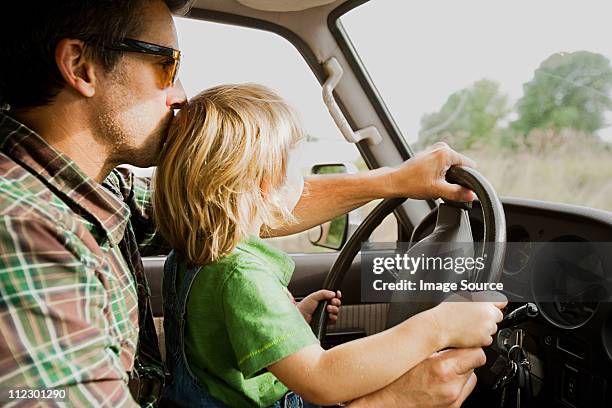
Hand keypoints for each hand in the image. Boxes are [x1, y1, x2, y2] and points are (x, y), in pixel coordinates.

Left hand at [297, 290, 341, 322]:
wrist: (300, 317)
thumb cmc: (304, 307)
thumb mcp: (313, 296)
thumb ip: (324, 293)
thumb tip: (333, 293)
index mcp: (322, 299)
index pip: (333, 296)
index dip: (337, 295)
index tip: (337, 294)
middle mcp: (325, 306)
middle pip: (337, 304)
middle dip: (336, 302)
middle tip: (332, 302)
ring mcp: (326, 314)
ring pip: (336, 312)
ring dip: (334, 309)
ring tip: (328, 309)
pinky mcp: (326, 322)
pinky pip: (334, 320)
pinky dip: (333, 317)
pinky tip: (329, 315)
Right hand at [349, 347, 485, 407]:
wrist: (385, 403)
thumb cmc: (394, 381)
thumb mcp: (416, 356)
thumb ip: (438, 348)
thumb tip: (452, 339)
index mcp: (443, 369)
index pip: (477, 353)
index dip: (470, 346)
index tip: (463, 344)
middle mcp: (452, 387)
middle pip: (475, 365)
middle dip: (464, 358)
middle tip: (449, 355)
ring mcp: (453, 400)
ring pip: (471, 378)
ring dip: (461, 372)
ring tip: (442, 369)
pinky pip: (462, 391)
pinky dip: (455, 385)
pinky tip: (439, 382)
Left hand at [385, 142, 476, 201]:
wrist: (394, 181)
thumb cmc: (412, 184)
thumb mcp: (438, 191)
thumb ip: (457, 193)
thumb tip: (472, 195)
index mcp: (445, 152)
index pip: (469, 165)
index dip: (467, 178)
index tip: (456, 186)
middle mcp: (441, 147)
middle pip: (460, 166)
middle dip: (455, 177)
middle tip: (441, 185)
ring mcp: (435, 149)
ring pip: (451, 166)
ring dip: (447, 176)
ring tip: (434, 182)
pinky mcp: (430, 154)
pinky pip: (443, 164)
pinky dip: (440, 173)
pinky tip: (430, 179)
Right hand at [431, 293, 506, 347]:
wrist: (441, 327)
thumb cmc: (446, 312)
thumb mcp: (461, 296)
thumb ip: (475, 298)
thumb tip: (480, 300)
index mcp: (484, 301)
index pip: (501, 301)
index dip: (497, 304)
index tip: (495, 306)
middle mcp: (488, 314)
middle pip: (498, 316)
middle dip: (490, 317)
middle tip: (477, 318)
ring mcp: (488, 327)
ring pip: (493, 328)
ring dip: (485, 327)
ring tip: (470, 326)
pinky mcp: (484, 339)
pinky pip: (488, 339)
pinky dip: (481, 338)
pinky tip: (470, 334)